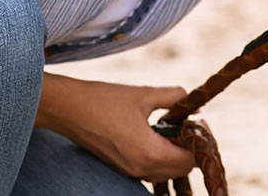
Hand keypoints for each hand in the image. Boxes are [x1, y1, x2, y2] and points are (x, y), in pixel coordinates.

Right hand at [36, 73, 196, 182]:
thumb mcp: (144, 94)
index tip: (200, 120)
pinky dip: (160, 157)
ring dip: (176, 154)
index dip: (200, 141)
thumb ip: (174, 97)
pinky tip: (157, 135)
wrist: (67, 109)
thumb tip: (193, 101)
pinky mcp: (119, 168)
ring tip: (175, 128)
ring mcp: (128, 172)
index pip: (190, 159)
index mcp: (150, 153)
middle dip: (190, 148)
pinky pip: (150, 170)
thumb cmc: (105, 100)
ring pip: (165, 172)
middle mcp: (140, 169)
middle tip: (191, 124)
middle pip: (180, 170)